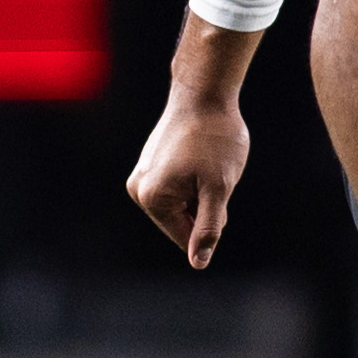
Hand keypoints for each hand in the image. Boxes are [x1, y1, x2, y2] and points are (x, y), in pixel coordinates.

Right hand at [129, 17, 261, 268]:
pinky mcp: (148, 165)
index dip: (212, 219)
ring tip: (204, 162)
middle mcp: (138, 190)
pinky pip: (176, 188)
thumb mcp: (219, 188)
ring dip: (200, 192)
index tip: (215, 188)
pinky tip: (198, 156)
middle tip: (212, 172)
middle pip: (182, 222)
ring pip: (181, 204)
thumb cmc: (215, 138)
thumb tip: (198, 263)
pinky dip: (193, 180)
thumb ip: (208, 228)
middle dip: (204, 206)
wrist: (204, 94)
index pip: (186, 237)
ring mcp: (141, 176)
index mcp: (152, 199)